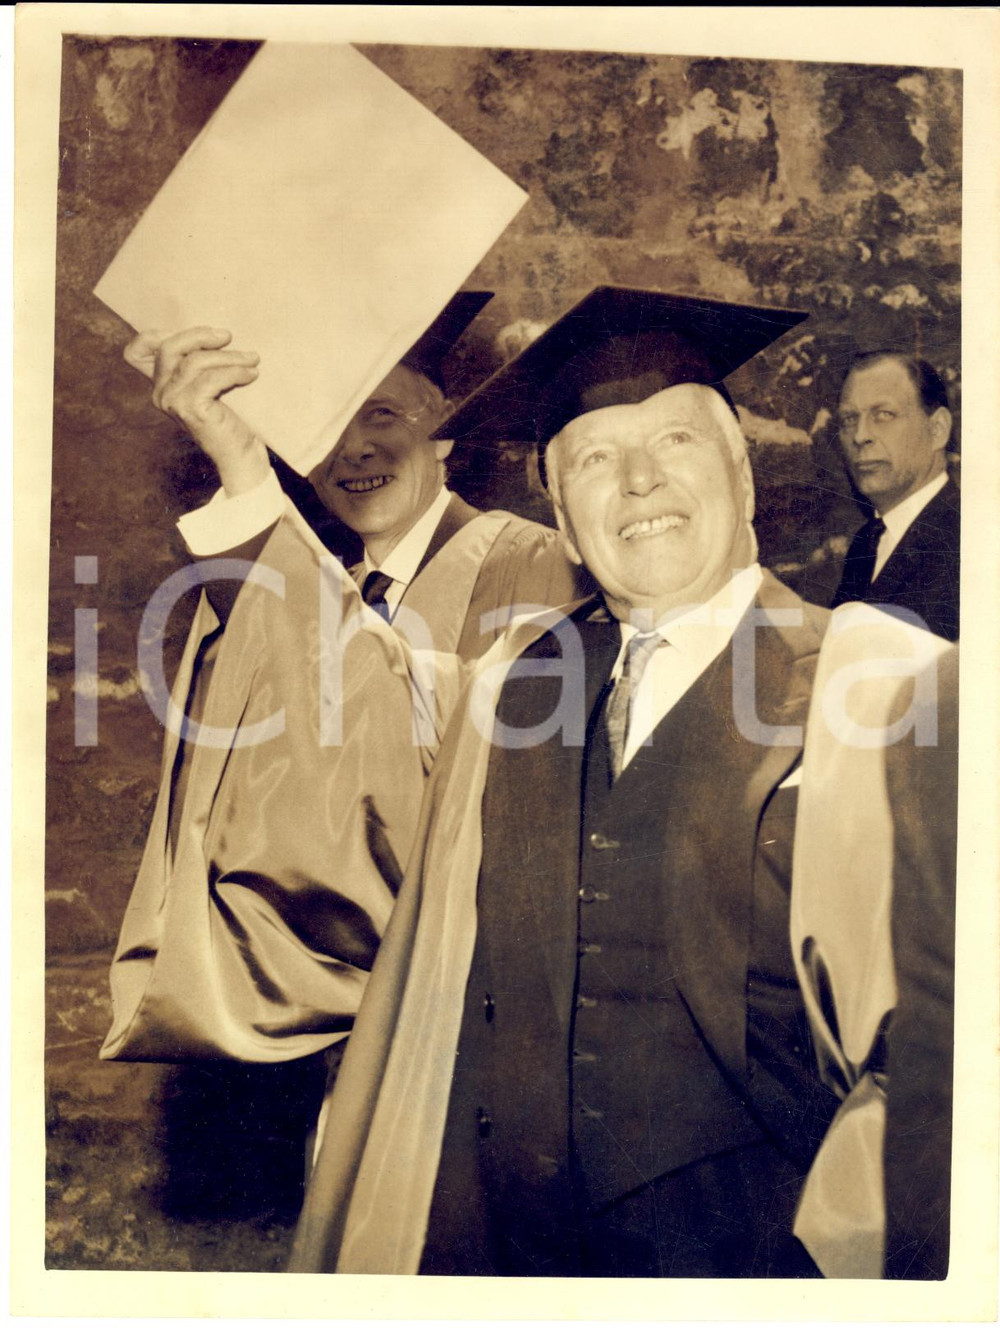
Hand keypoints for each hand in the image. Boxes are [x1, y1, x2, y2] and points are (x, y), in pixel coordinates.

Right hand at [124, 327, 269, 495]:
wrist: (241, 456)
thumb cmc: (230, 418)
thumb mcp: (210, 385)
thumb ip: (200, 364)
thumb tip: (216, 333)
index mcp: (160, 385)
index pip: (135, 352)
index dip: (156, 334)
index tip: (193, 334)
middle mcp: (160, 393)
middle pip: (169, 347)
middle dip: (200, 336)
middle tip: (228, 336)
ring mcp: (172, 402)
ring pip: (195, 361)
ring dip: (228, 356)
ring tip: (252, 360)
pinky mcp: (190, 410)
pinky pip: (211, 379)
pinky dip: (234, 373)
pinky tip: (251, 375)